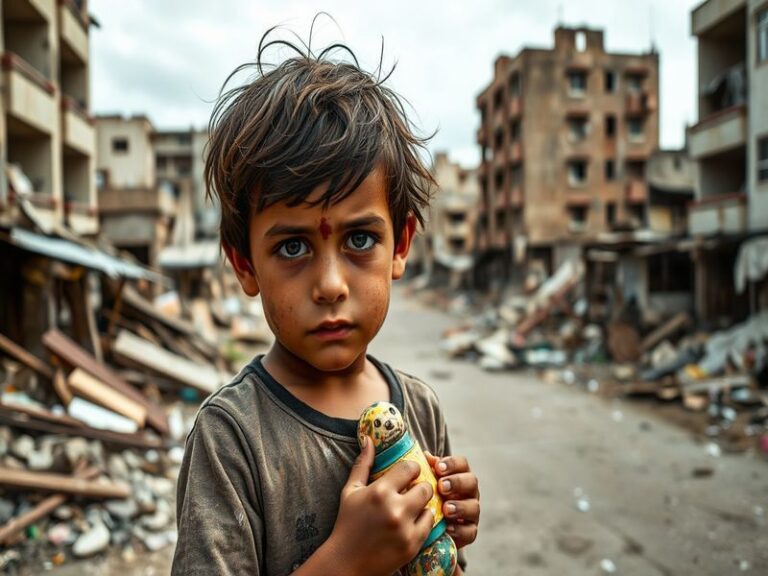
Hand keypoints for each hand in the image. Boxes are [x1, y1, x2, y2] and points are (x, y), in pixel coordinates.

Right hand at [327, 437, 434, 575]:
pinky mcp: (412, 545)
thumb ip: (363, 463)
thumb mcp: (350, 491)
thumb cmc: (347, 523)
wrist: (346, 562)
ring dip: (423, 504)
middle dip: (420, 486)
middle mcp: (394, 509)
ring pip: (430, 505)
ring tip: (412, 507)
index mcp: (380, 491)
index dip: (412, 469)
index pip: (410, 468)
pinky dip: (424, 521)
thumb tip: (369, 438)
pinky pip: (430, 524)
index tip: (408, 474)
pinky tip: (413, 521)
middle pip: (425, 487)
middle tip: (413, 491)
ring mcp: (405, 529)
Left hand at [426, 452, 478, 549]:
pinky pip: (470, 531)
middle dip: (457, 483)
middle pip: (471, 482)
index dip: (452, 463)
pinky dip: (459, 530)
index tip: (438, 468)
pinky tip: (447, 528)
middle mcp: (469, 492)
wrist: (423, 527)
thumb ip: (427, 469)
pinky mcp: (469, 532)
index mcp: (459, 475)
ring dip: (460, 506)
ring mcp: (471, 512)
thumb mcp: (424, 482)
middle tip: (441, 487)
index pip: (462, 463)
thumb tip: (427, 456)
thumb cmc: (425, 498)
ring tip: (445, 508)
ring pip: (474, 507)